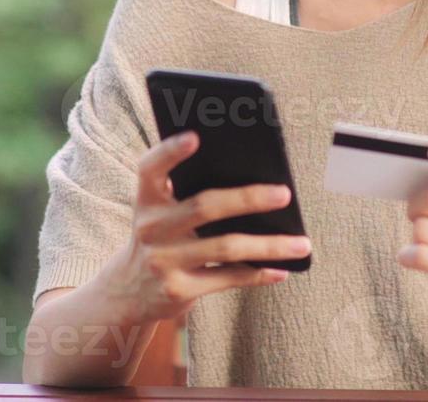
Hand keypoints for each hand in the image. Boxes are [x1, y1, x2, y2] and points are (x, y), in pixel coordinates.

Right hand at [99, 131, 308, 324]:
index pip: (151, 167)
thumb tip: (251, 175)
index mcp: (146, 199)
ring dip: (269, 245)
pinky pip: (227, 278)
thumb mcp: (158, 212)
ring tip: (301, 243)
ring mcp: (163, 261)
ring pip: (226, 247)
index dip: (170, 151)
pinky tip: (281, 269)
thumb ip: (185, 191)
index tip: (195, 136)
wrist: (126, 291)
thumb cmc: (158, 237)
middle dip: (248, 199)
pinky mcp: (177, 291)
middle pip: (205, 206)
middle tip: (284, 194)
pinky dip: (258, 274)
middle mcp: (151, 228)